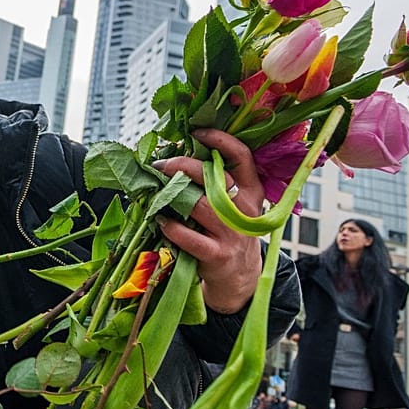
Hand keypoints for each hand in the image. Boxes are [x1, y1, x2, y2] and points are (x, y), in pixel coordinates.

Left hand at [155, 129, 262, 314]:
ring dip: (173, 195)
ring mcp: (232, 233)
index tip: (196, 132)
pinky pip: (189, 237)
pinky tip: (161, 221)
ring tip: (156, 191)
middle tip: (162, 164)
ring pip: (200, 204)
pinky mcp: (217, 255)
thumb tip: (180, 157)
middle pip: (215, 177)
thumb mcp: (235, 206)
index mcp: (252, 190)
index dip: (220, 140)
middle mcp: (245, 209)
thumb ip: (217, 184)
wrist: (239, 276)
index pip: (241, 156)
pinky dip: (171, 227)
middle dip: (185, 165)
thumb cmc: (228, 232)